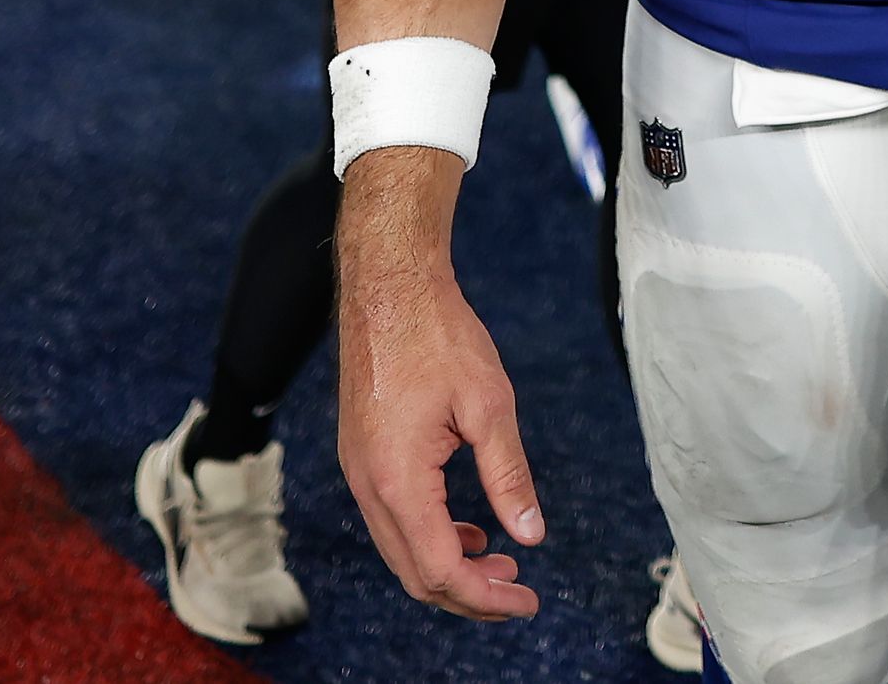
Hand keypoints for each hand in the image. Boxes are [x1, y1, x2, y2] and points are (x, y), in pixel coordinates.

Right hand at [336, 152, 545, 620]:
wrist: (388, 286)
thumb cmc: (437, 335)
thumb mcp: (489, 405)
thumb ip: (509, 476)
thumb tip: (529, 535)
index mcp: (399, 480)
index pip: (439, 569)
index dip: (485, 598)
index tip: (527, 601)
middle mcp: (368, 485)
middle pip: (414, 572)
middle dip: (468, 594)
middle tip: (518, 592)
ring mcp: (358, 472)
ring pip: (400, 549)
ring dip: (448, 567)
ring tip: (499, 565)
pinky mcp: (361, 456)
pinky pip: (392, 519)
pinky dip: (429, 536)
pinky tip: (467, 528)